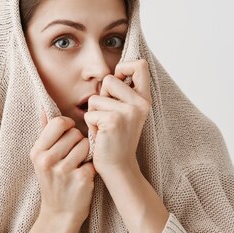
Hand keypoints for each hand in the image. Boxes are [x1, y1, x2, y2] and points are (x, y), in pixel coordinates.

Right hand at [30, 109, 96, 223]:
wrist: (59, 213)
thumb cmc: (52, 181)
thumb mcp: (41, 158)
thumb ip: (44, 132)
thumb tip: (44, 108)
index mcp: (37, 152)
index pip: (58, 122)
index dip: (67, 126)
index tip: (68, 135)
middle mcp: (47, 160)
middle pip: (74, 133)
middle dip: (78, 141)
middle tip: (73, 155)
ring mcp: (64, 170)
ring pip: (86, 144)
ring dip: (86, 153)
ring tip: (78, 164)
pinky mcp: (81, 179)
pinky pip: (93, 159)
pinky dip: (91, 166)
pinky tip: (84, 175)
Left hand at [83, 59, 151, 175]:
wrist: (118, 167)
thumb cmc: (115, 138)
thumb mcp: (125, 112)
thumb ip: (121, 93)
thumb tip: (109, 73)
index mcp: (144, 99)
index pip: (139, 65)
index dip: (124, 67)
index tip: (118, 81)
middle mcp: (140, 103)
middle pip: (109, 79)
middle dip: (101, 97)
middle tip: (108, 116)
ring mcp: (127, 112)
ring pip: (95, 98)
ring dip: (94, 113)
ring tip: (104, 128)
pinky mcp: (113, 121)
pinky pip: (89, 113)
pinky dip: (90, 125)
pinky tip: (101, 135)